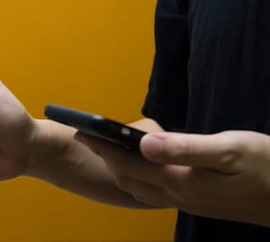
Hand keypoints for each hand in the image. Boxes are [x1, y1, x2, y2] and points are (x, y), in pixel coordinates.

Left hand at [76, 130, 269, 226]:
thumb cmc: (268, 168)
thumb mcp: (230, 149)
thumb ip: (186, 147)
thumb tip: (144, 143)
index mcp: (181, 181)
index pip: (129, 163)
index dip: (103, 147)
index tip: (82, 132)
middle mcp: (179, 196)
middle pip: (129, 177)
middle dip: (106, 157)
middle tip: (87, 138)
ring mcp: (188, 202)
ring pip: (140, 187)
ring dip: (120, 170)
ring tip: (107, 150)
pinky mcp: (198, 202)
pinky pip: (156, 192)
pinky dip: (139, 179)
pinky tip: (143, 169)